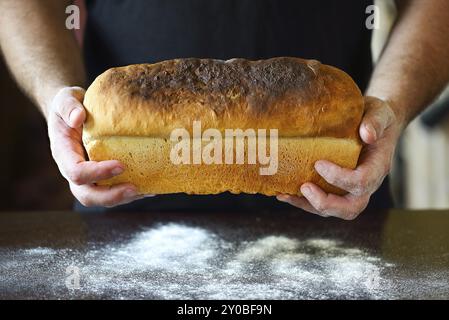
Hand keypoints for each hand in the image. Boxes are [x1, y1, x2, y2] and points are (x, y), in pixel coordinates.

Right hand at [47, 87, 147, 206]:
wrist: (74, 113)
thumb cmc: (70, 105)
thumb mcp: (65, 98)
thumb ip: (68, 105)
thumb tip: (78, 117)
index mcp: (64, 154)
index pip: (76, 172)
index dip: (97, 173)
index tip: (121, 165)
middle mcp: (74, 171)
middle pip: (88, 195)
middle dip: (111, 196)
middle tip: (135, 189)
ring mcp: (89, 177)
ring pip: (102, 199)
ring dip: (124, 198)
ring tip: (146, 191)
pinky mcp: (102, 177)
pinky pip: (114, 191)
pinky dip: (132, 193)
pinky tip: (151, 188)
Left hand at [277, 96, 401, 219]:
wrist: (375, 124)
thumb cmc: (376, 117)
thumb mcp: (379, 113)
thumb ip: (375, 122)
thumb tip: (367, 134)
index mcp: (377, 167)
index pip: (361, 182)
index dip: (339, 178)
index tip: (318, 164)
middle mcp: (367, 184)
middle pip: (350, 208)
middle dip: (325, 202)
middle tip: (304, 187)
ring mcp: (352, 190)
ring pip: (333, 210)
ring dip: (308, 205)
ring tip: (285, 194)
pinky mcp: (338, 189)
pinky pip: (321, 203)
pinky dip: (302, 202)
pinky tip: (282, 194)